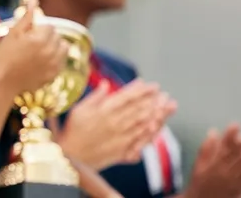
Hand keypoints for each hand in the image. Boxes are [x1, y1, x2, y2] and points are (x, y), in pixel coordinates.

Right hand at [0, 0, 67, 94]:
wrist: (5, 81)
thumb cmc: (5, 55)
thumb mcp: (13, 33)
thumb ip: (26, 16)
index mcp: (40, 39)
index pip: (50, 26)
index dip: (39, 29)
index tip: (29, 35)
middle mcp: (50, 51)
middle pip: (57, 36)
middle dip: (47, 37)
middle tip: (32, 44)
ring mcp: (54, 64)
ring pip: (63, 48)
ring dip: (55, 46)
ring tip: (41, 51)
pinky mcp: (54, 74)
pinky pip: (62, 61)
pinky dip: (55, 59)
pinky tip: (42, 61)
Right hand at [57, 79, 175, 169]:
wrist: (71, 157)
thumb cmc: (73, 131)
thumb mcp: (79, 109)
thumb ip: (95, 97)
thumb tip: (107, 84)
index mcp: (104, 111)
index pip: (128, 97)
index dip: (142, 90)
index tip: (154, 85)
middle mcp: (115, 123)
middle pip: (140, 109)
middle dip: (155, 101)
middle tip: (165, 95)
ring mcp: (121, 138)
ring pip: (144, 124)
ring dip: (158, 114)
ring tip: (169, 106)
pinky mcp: (123, 151)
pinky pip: (141, 141)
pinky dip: (152, 133)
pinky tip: (159, 126)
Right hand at [186, 124, 240, 197]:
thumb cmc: (199, 183)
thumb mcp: (198, 165)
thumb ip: (206, 149)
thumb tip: (212, 131)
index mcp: (213, 165)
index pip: (222, 148)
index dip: (229, 136)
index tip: (235, 124)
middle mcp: (224, 172)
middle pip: (240, 156)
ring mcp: (234, 181)